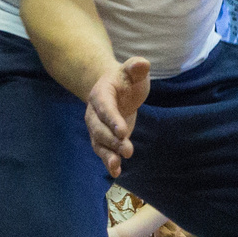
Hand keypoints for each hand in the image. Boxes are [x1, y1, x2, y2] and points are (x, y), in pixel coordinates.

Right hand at [84, 57, 151, 176]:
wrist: (114, 87)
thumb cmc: (126, 79)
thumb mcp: (132, 71)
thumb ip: (136, 68)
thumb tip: (143, 64)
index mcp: (101, 94)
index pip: (105, 108)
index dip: (112, 119)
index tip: (123, 131)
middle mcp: (94, 113)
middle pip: (99, 128)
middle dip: (112, 140)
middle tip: (127, 150)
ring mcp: (97, 127)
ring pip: (99, 142)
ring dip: (107, 155)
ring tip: (116, 166)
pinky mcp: (104, 138)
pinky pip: (103, 151)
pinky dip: (108, 161)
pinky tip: (116, 172)